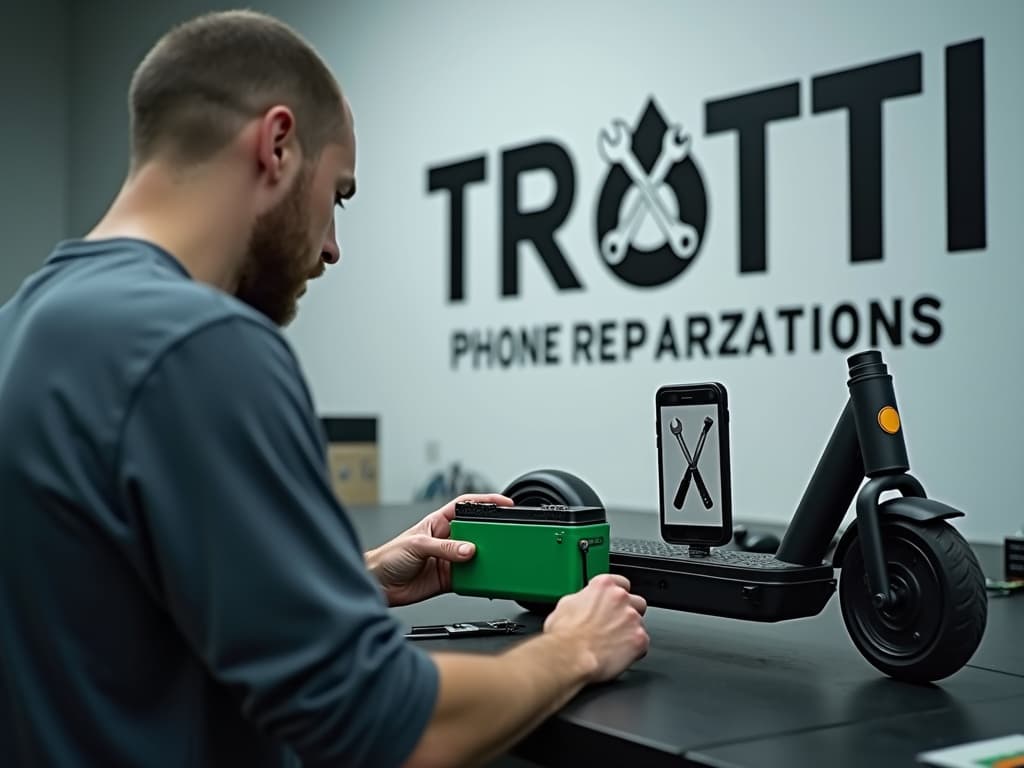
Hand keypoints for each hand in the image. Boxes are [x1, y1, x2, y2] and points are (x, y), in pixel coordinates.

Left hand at [365, 493, 513, 606]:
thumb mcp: (417, 545)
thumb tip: (468, 550)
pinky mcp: (448, 579)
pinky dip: (477, 580)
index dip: (486, 502)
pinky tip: (481, 579)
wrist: (378, 584)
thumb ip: (444, 547)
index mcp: (438, 522)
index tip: (504, 503)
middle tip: (501, 538)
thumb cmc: (388, 556)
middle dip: (489, 535)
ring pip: (475, 557)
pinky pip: (469, 578)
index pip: (467, 506)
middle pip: (475, 533)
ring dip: (484, 560)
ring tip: (491, 561)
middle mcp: (446, 539)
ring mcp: (449, 559)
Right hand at [543, 573, 648, 682]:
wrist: (570, 656)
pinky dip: (633, 650)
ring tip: (613, 644)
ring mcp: (632, 618)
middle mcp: (621, 598)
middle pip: (636, 602)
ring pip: (640, 624)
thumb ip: (583, 598)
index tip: (613, 604)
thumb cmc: (564, 634)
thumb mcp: (566, 604)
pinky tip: (618, 654)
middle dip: (627, 613)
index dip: (616, 596)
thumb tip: (584, 603)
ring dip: (630, 632)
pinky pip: (643, 643)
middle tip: (613, 626)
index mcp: (603, 586)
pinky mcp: (639, 639)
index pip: (621, 583)